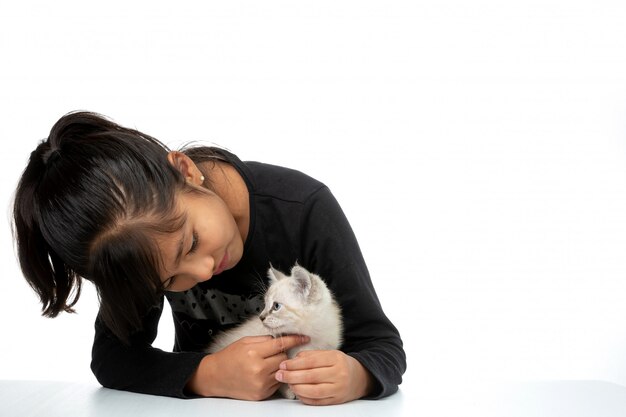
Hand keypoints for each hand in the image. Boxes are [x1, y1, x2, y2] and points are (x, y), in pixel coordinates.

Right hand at [187, 335, 308, 399]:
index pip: (281, 344)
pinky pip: (277, 383)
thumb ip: (264, 340)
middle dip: (282, 354)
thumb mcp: (245, 342)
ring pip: (283, 371)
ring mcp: (260, 383)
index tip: (304, 337)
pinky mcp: (261, 394)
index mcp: (254, 353)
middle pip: (284, 359)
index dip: (294, 339)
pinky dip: (275, 377)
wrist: (215, 377)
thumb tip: (282, 338)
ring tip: (269, 363)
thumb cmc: (229, 358)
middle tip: (274, 352)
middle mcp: (258, 369)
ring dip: (280, 366)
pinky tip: (265, 373)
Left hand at [275, 350, 374, 404]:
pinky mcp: (336, 401)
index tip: (283, 364)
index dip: (295, 364)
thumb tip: (293, 360)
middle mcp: (339, 374)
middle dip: (292, 376)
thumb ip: (312, 355)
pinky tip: (297, 392)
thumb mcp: (329, 354)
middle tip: (280, 375)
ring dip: (296, 387)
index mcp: (336, 358)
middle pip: (311, 376)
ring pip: (313, 391)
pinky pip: (317, 401)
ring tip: (287, 383)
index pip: (311, 361)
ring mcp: (338, 389)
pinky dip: (304, 397)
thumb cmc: (339, 364)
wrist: (359, 378)